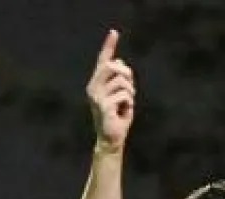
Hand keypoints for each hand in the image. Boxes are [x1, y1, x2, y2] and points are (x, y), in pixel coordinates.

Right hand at [87, 29, 134, 149]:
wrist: (111, 140)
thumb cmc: (117, 118)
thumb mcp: (120, 96)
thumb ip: (121, 81)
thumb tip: (120, 63)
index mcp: (96, 83)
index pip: (103, 61)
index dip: (109, 46)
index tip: (114, 32)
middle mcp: (93, 88)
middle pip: (112, 65)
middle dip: (126, 73)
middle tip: (131, 87)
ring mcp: (97, 97)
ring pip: (121, 80)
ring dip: (130, 91)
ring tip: (127, 103)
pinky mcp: (104, 106)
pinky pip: (124, 94)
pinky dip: (129, 102)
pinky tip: (124, 111)